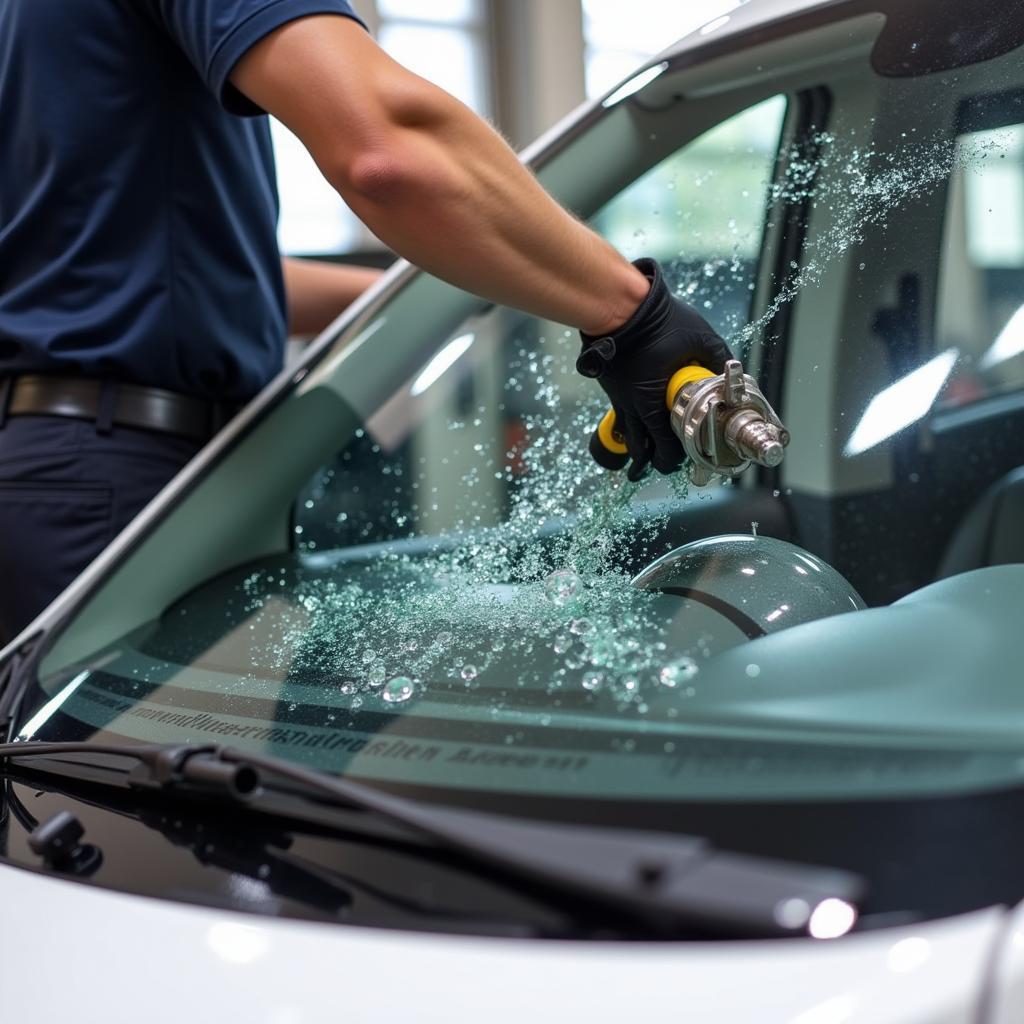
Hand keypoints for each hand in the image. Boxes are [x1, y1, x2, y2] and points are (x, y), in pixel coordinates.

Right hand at [576, 258, 732, 480]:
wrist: (620, 307)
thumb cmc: (658, 321)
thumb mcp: (700, 336)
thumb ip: (718, 357)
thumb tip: (730, 372)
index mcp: (651, 400)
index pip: (661, 445)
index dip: (671, 458)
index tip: (681, 460)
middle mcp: (631, 406)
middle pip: (640, 449)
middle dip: (654, 460)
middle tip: (665, 464)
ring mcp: (619, 399)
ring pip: (628, 437)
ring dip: (640, 448)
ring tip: (648, 458)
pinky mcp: (612, 390)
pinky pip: (622, 419)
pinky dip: (632, 428)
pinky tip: (639, 429)